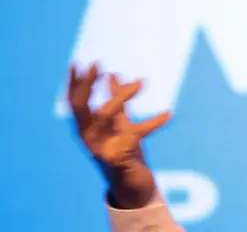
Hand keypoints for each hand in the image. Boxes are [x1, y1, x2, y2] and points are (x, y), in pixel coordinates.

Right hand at [68, 63, 170, 207]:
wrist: (131, 187)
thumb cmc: (125, 151)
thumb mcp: (120, 123)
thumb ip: (117, 102)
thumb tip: (113, 75)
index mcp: (87, 129)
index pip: (75, 102)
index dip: (76, 83)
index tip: (80, 63)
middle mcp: (89, 138)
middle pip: (82, 106)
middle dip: (87, 84)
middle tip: (98, 64)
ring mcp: (101, 148)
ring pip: (106, 115)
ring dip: (123, 96)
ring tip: (141, 82)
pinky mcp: (119, 158)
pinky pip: (138, 134)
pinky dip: (154, 122)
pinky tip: (169, 114)